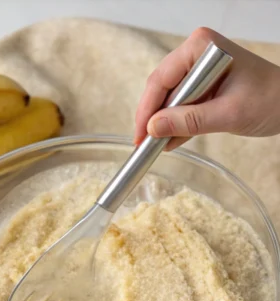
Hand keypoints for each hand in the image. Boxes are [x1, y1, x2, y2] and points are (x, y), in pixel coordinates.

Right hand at [134, 27, 279, 149]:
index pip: (162, 79)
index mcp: (201, 47)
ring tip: (156, 147)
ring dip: (163, 124)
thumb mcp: (227, 114)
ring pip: (168, 99)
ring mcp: (199, 68)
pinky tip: (170, 142)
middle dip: (153, 118)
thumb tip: (153, 128)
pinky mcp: (203, 85)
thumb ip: (189, 122)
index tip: (140, 137)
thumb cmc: (269, 100)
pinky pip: (180, 105)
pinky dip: (175, 124)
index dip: (147, 110)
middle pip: (161, 88)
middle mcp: (197, 53)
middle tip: (145, 146)